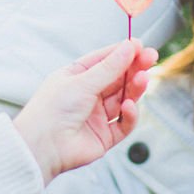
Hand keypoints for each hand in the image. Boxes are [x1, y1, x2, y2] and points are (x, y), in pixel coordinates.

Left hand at [13, 40, 157, 184]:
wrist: (42, 148)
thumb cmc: (52, 111)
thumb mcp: (82, 82)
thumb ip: (110, 67)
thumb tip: (129, 47)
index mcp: (76, 78)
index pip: (104, 61)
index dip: (122, 53)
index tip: (140, 46)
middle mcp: (87, 96)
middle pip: (117, 79)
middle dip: (134, 69)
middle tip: (151, 59)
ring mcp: (97, 116)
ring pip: (123, 99)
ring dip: (134, 88)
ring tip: (143, 79)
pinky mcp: (105, 136)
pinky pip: (123, 123)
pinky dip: (130, 114)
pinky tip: (129, 106)